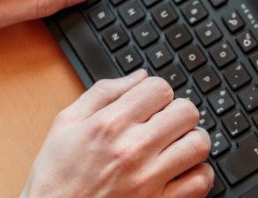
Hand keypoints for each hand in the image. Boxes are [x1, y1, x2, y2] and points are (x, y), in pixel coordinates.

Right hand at [21, 70, 213, 197]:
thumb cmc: (56, 175)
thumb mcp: (65, 123)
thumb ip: (103, 93)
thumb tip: (139, 76)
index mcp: (109, 125)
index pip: (160, 88)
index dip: (158, 93)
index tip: (152, 104)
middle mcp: (132, 149)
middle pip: (186, 112)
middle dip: (178, 113)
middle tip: (166, 124)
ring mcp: (149, 179)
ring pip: (199, 144)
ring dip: (191, 141)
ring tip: (176, 146)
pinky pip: (201, 181)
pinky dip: (198, 174)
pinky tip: (181, 172)